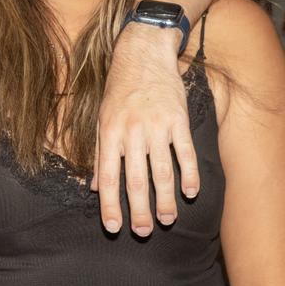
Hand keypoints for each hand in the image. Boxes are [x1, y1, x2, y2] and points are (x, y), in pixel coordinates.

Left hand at [92, 23, 198, 235]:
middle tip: (144, 231)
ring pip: (162, 170)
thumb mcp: (101, 119)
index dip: (109, 204)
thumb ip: (100, 155)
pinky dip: (190, 174)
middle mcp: (131, 132)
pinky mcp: (178, 119)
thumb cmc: (119, 90)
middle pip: (135, 179)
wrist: (143, 54)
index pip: (107, 177)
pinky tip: (191, 192)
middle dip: (139, 209)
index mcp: (108, 134)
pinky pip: (185, 152)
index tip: (113, 227)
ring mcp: (156, 126)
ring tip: (168, 219)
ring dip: (166, 198)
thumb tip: (94, 188)